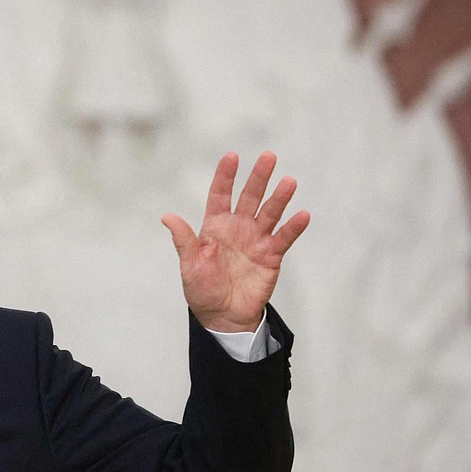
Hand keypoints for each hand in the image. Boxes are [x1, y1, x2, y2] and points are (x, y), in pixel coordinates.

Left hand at [161, 151, 309, 332]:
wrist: (223, 315)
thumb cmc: (202, 289)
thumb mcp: (190, 264)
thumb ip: (184, 239)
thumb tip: (167, 216)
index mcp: (215, 226)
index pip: (220, 195)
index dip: (225, 176)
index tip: (232, 156)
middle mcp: (238, 228)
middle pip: (249, 197)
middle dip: (258, 177)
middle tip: (269, 156)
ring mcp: (256, 240)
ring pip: (269, 213)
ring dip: (279, 198)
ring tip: (289, 182)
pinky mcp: (271, 255)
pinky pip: (283, 238)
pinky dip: (293, 227)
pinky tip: (303, 214)